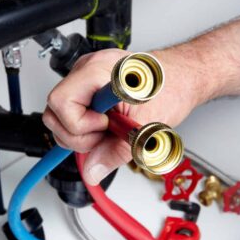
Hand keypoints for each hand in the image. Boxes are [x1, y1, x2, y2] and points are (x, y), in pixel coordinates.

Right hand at [42, 48, 203, 184]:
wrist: (184, 77)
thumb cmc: (173, 89)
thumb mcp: (148, 127)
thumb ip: (117, 151)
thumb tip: (92, 170)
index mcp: (100, 70)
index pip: (61, 102)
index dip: (81, 124)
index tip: (105, 126)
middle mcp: (87, 69)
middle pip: (55, 111)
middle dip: (78, 133)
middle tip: (106, 133)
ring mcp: (85, 77)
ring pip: (59, 115)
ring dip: (81, 133)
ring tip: (109, 129)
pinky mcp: (88, 86)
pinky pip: (72, 112)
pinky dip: (86, 126)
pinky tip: (106, 125)